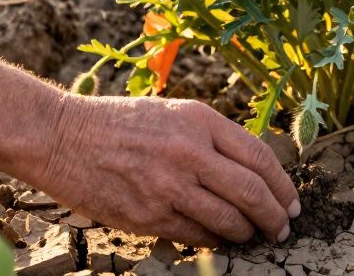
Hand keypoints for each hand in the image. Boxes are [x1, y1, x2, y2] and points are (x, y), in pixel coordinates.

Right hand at [28, 95, 299, 245]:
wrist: (62, 137)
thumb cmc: (120, 123)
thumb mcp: (173, 113)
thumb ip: (212, 138)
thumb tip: (253, 171)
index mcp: (199, 120)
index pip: (260, 157)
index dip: (283, 185)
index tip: (291, 202)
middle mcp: (189, 152)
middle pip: (252, 192)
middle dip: (275, 217)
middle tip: (283, 228)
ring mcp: (168, 186)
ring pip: (229, 220)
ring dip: (247, 233)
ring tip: (251, 234)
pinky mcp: (148, 215)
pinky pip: (196, 236)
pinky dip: (214, 240)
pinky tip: (218, 238)